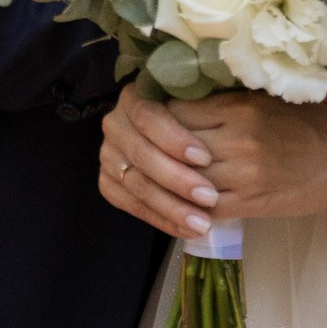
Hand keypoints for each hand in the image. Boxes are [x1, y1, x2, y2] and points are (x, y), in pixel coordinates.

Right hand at [100, 79, 223, 238]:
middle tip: (210, 197)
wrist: (182, 138)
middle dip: (177, 179)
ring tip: (202, 224)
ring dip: (171, 207)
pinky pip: (133, 207)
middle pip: (142, 154)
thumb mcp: (200, 103)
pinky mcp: (109, 184)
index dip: (174, 138)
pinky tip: (187, 230)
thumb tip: (218, 114)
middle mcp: (115, 124)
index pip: (149, 117)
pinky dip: (162, 221)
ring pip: (136, 185)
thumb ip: (200, 108)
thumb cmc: (200, 115)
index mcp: (134, 97)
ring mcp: (109, 156)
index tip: (206, 158)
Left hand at [167, 74, 326, 222]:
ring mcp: (242, 174)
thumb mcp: (264, 97)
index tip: (151, 118)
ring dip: (166, 180)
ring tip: (154, 175)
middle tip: (143, 147)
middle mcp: (237, 140)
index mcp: (239, 106)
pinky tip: (178, 200)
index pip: (176, 111)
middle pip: (174, 145)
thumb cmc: (308, 121)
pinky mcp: (250, 203)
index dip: (157, 117)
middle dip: (155, 148)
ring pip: (184, 179)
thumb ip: (224, 98)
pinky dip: (186, 206)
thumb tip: (179, 96)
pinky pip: (203, 207)